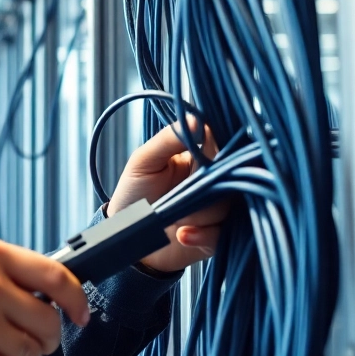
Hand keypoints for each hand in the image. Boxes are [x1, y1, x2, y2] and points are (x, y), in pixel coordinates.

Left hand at [107, 121, 227, 272]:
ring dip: (195, 214)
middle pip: (229, 177)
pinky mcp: (216, 235)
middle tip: (178, 194)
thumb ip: (168, 139)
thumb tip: (197, 119)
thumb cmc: (134, 192)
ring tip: (172, 217)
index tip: (203, 159)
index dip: (218, 150)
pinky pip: (220, 233)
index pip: (222, 145)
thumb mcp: (144, 161)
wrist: (126, 236)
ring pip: (224, 206)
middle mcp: (214, 181)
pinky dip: (200, 235)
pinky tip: (181, 234)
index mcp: (200, 158)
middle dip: (202, 189)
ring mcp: (217, 209)